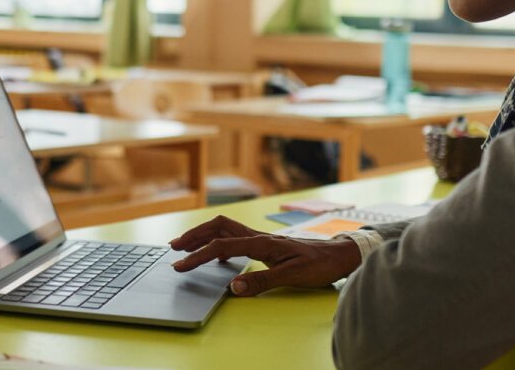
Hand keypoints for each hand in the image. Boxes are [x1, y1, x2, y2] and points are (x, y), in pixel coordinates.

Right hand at [168, 215, 363, 296]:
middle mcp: (259, 236)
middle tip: (174, 248)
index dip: (198, 256)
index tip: (181, 265)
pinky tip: (214, 253)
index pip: (221, 246)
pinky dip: (217, 240)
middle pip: (218, 227)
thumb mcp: (293, 276)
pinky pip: (234, 236)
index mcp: (262, 243)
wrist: (339, 255)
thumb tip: (234, 287)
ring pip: (224, 229)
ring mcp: (262, 238)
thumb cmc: (319, 264)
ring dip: (203, 235)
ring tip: (185, 245)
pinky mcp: (265, 243)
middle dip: (194, 235)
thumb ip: (262, 281)